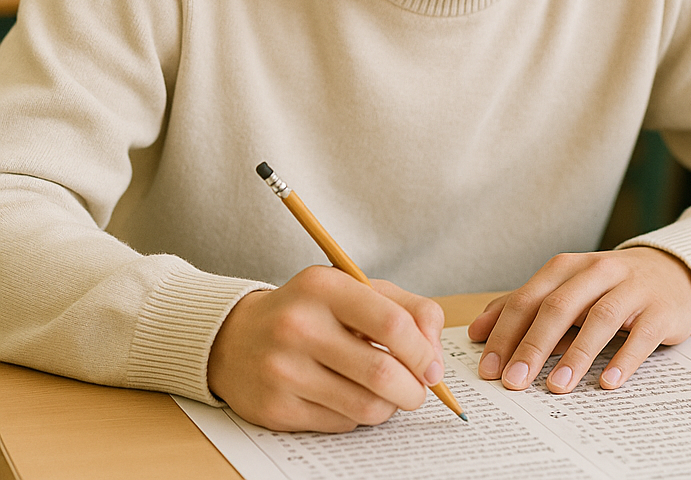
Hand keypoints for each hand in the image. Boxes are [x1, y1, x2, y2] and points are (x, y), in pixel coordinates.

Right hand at [207, 266, 444, 430]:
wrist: (235, 338)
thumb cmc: (311, 311)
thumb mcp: (355, 290)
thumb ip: (406, 308)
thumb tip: (435, 352)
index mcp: (325, 287)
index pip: (392, 323)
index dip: (423, 351)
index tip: (433, 367)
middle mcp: (300, 326)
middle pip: (382, 372)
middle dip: (414, 389)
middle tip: (419, 390)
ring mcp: (284, 369)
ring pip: (365, 405)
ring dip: (390, 407)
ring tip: (389, 395)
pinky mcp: (276, 408)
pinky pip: (340, 423)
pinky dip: (358, 415)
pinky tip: (349, 397)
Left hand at [467, 248, 690, 394]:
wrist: (671, 270)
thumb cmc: (607, 286)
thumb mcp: (566, 288)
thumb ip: (523, 306)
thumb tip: (477, 331)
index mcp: (567, 267)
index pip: (529, 299)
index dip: (505, 332)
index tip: (488, 368)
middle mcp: (597, 272)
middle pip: (559, 307)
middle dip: (533, 346)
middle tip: (514, 383)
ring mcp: (631, 289)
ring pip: (599, 318)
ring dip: (576, 354)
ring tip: (557, 386)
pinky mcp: (660, 310)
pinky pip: (641, 336)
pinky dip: (623, 359)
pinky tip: (607, 382)